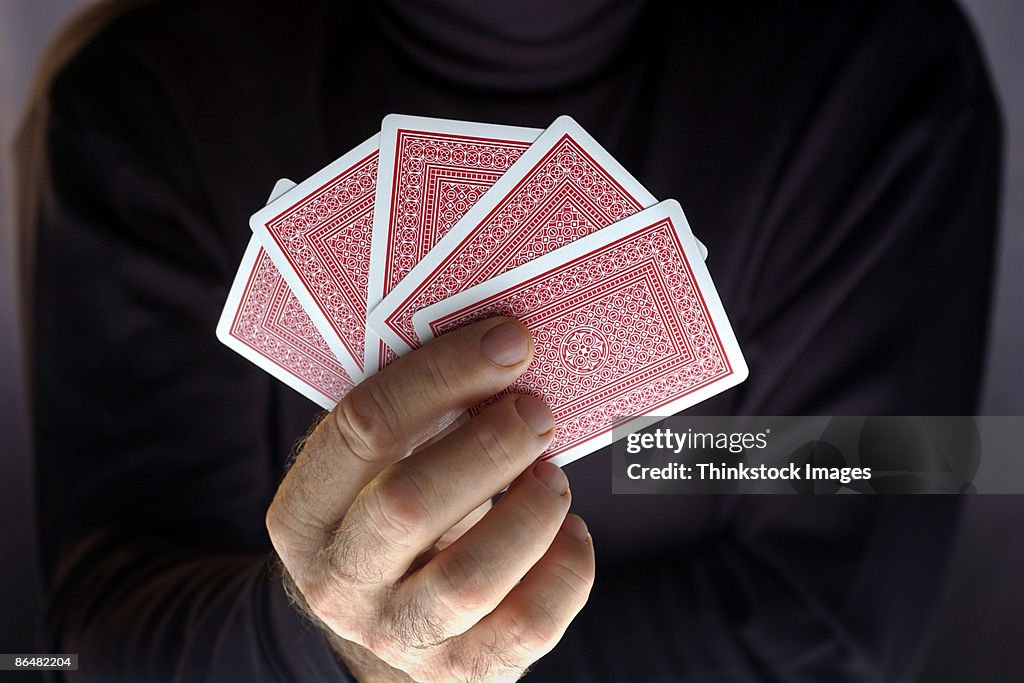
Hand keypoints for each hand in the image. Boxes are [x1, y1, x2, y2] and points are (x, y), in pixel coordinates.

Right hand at [267, 318, 594, 681]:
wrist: (388, 625)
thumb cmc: (393, 515)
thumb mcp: (376, 470)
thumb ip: (417, 419)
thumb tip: (505, 346)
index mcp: (305, 511)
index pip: (362, 428)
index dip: (442, 375)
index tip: (509, 340)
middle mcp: (339, 580)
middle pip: (409, 504)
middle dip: (488, 446)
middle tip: (537, 410)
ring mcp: (397, 634)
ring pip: (470, 578)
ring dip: (530, 512)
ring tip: (554, 477)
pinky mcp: (460, 673)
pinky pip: (526, 625)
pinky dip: (566, 570)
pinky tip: (571, 532)